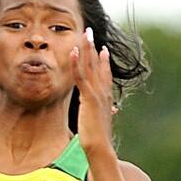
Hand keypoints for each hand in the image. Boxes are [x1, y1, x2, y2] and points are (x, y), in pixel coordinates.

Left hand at [70, 27, 116, 154]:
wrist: (100, 148)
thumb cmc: (98, 140)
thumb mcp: (99, 124)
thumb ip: (101, 116)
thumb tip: (108, 114)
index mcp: (106, 98)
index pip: (105, 75)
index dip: (103, 61)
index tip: (102, 49)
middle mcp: (104, 92)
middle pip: (98, 65)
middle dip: (94, 48)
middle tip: (90, 33)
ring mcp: (97, 94)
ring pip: (91, 67)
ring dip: (87, 49)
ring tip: (84, 34)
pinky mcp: (89, 98)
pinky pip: (81, 77)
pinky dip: (77, 63)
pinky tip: (73, 52)